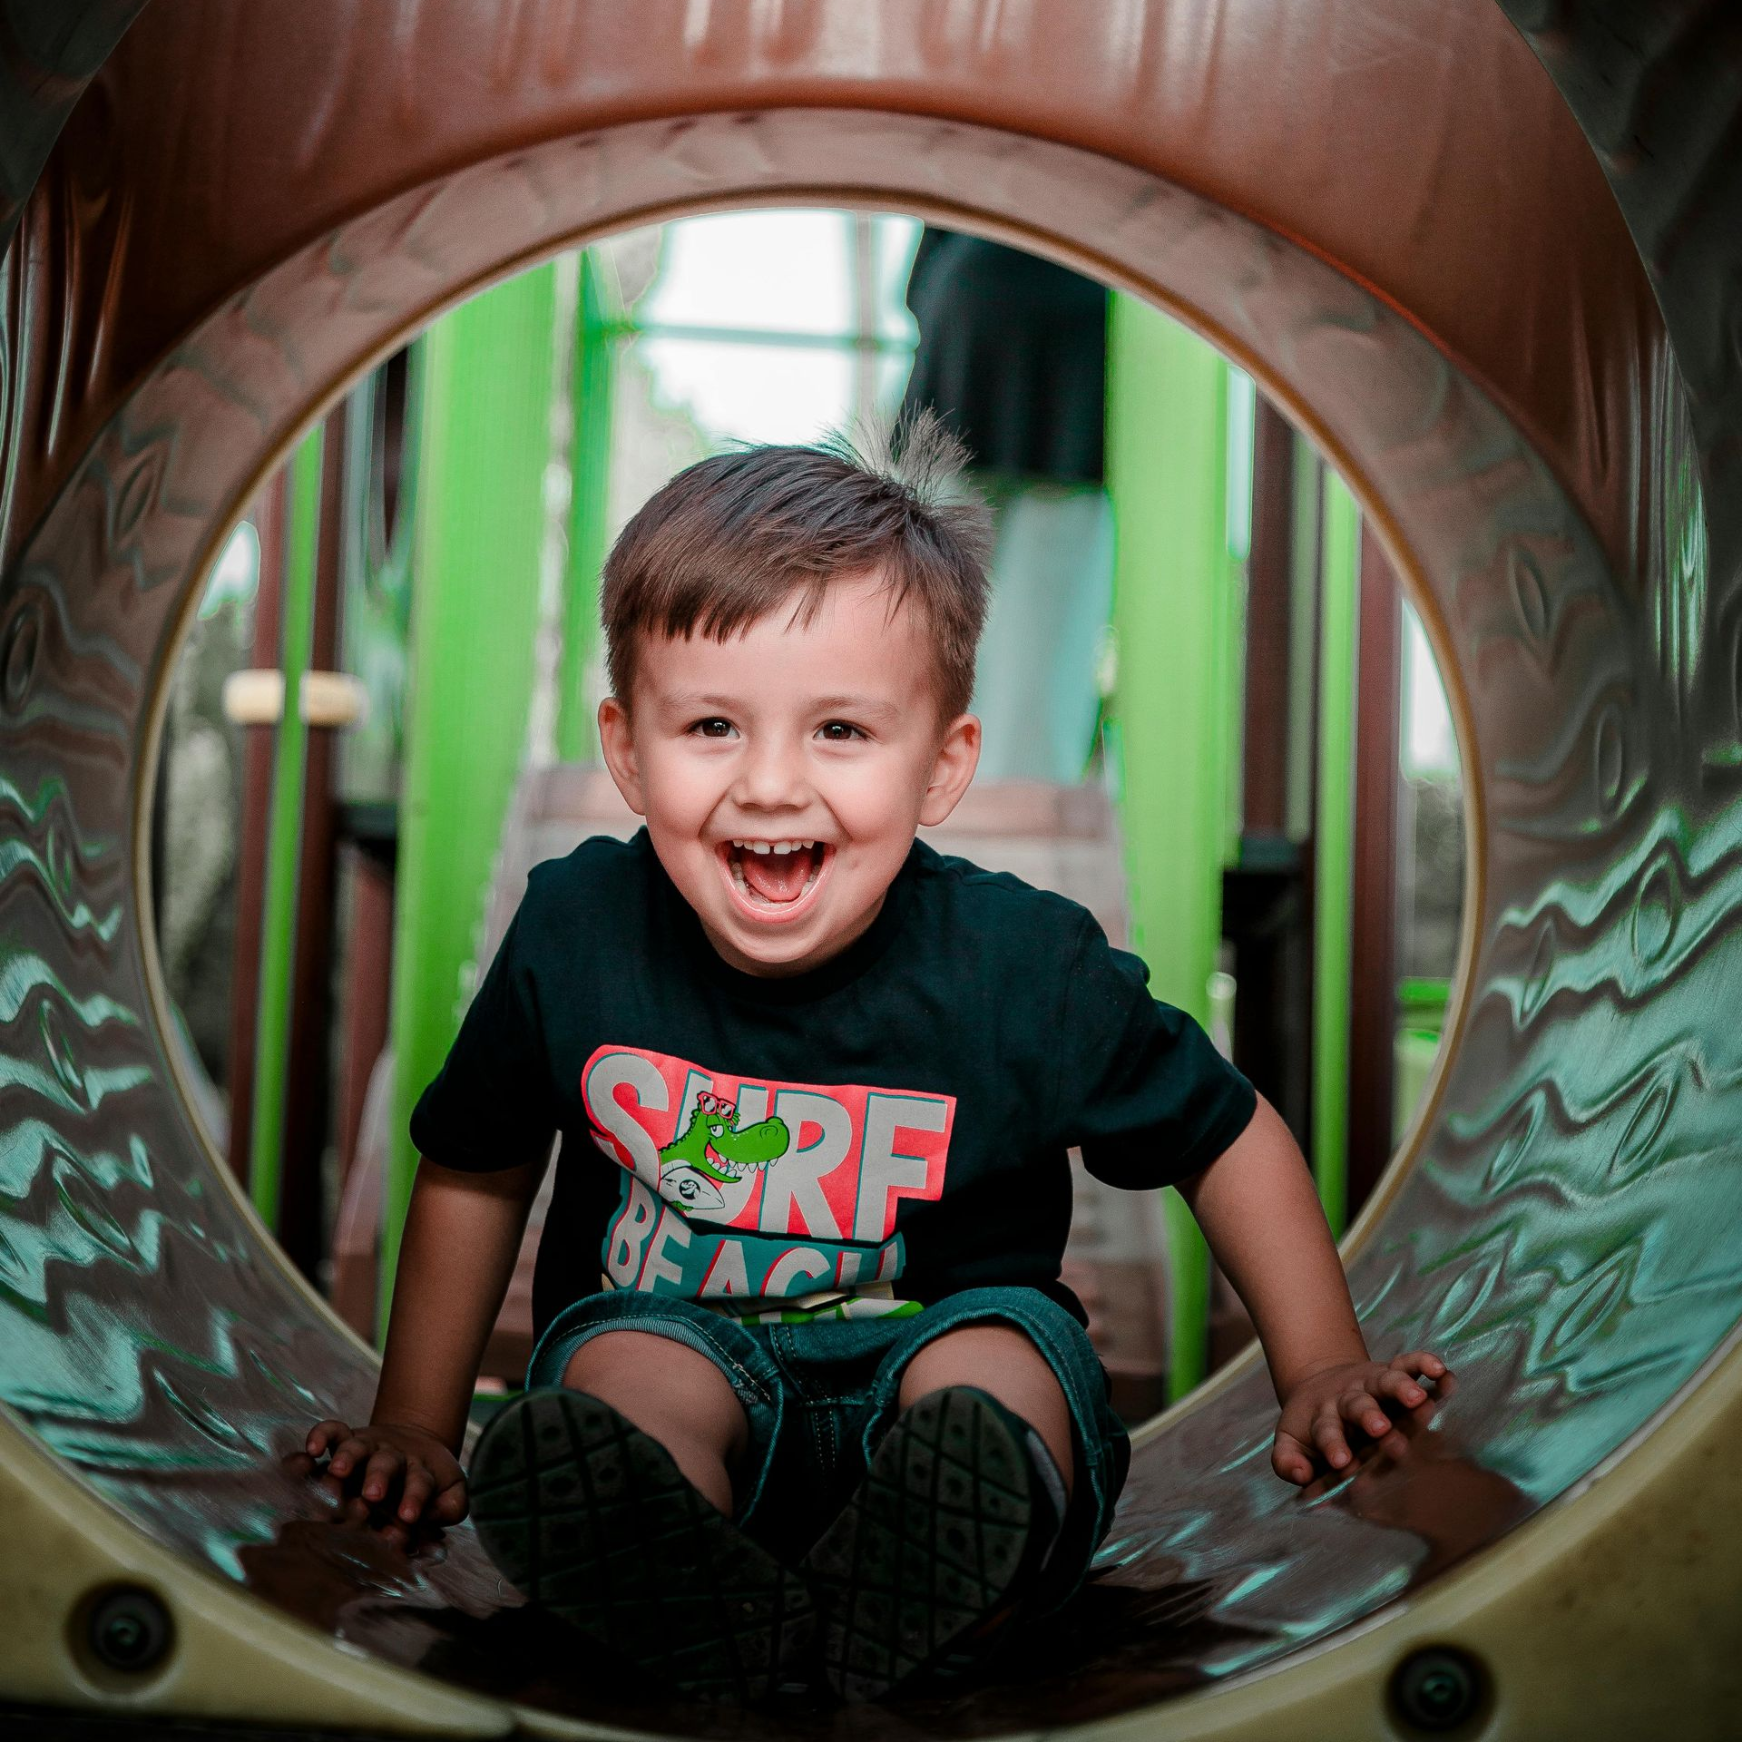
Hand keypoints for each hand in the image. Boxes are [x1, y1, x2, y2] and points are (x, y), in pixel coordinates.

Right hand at [305, 1417, 467, 1525]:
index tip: (408, 1516)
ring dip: (347, 1458)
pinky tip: (311, 1451)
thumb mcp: (452, 1494)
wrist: (418, 1442)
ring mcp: (367, 1449)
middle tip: (372, 1496)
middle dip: (378, 1479)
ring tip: (337, 1472)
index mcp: (419, 1473)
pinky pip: (332, 1431)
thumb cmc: (431, 1483)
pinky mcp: (346, 1440)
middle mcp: (391, 1459)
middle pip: (385, 1465)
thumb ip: (451, 1508)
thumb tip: (435, 1518)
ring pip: (356, 1448)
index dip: (415, 1498)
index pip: (419, 1484)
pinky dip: (321, 1435)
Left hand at [1272, 1351, 1445, 1485]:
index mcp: (1324, 1418)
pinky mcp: (1390, 1372)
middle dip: (1369, 1416)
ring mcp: (1371, 1384)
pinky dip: (1423, 1363)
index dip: (1333, 1445)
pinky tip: (1440, 1369)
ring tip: (1416, 1398)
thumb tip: (1301, 1475)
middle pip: (1357, 1405)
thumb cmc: (1311, 1428)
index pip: (1327, 1431)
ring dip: (1400, 1388)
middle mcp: (1348, 1399)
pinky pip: (1408, 1364)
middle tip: (1381, 1429)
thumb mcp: (1291, 1442)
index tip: (1342, 1462)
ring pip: (1386, 1382)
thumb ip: (1288, 1461)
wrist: (1318, 1386)